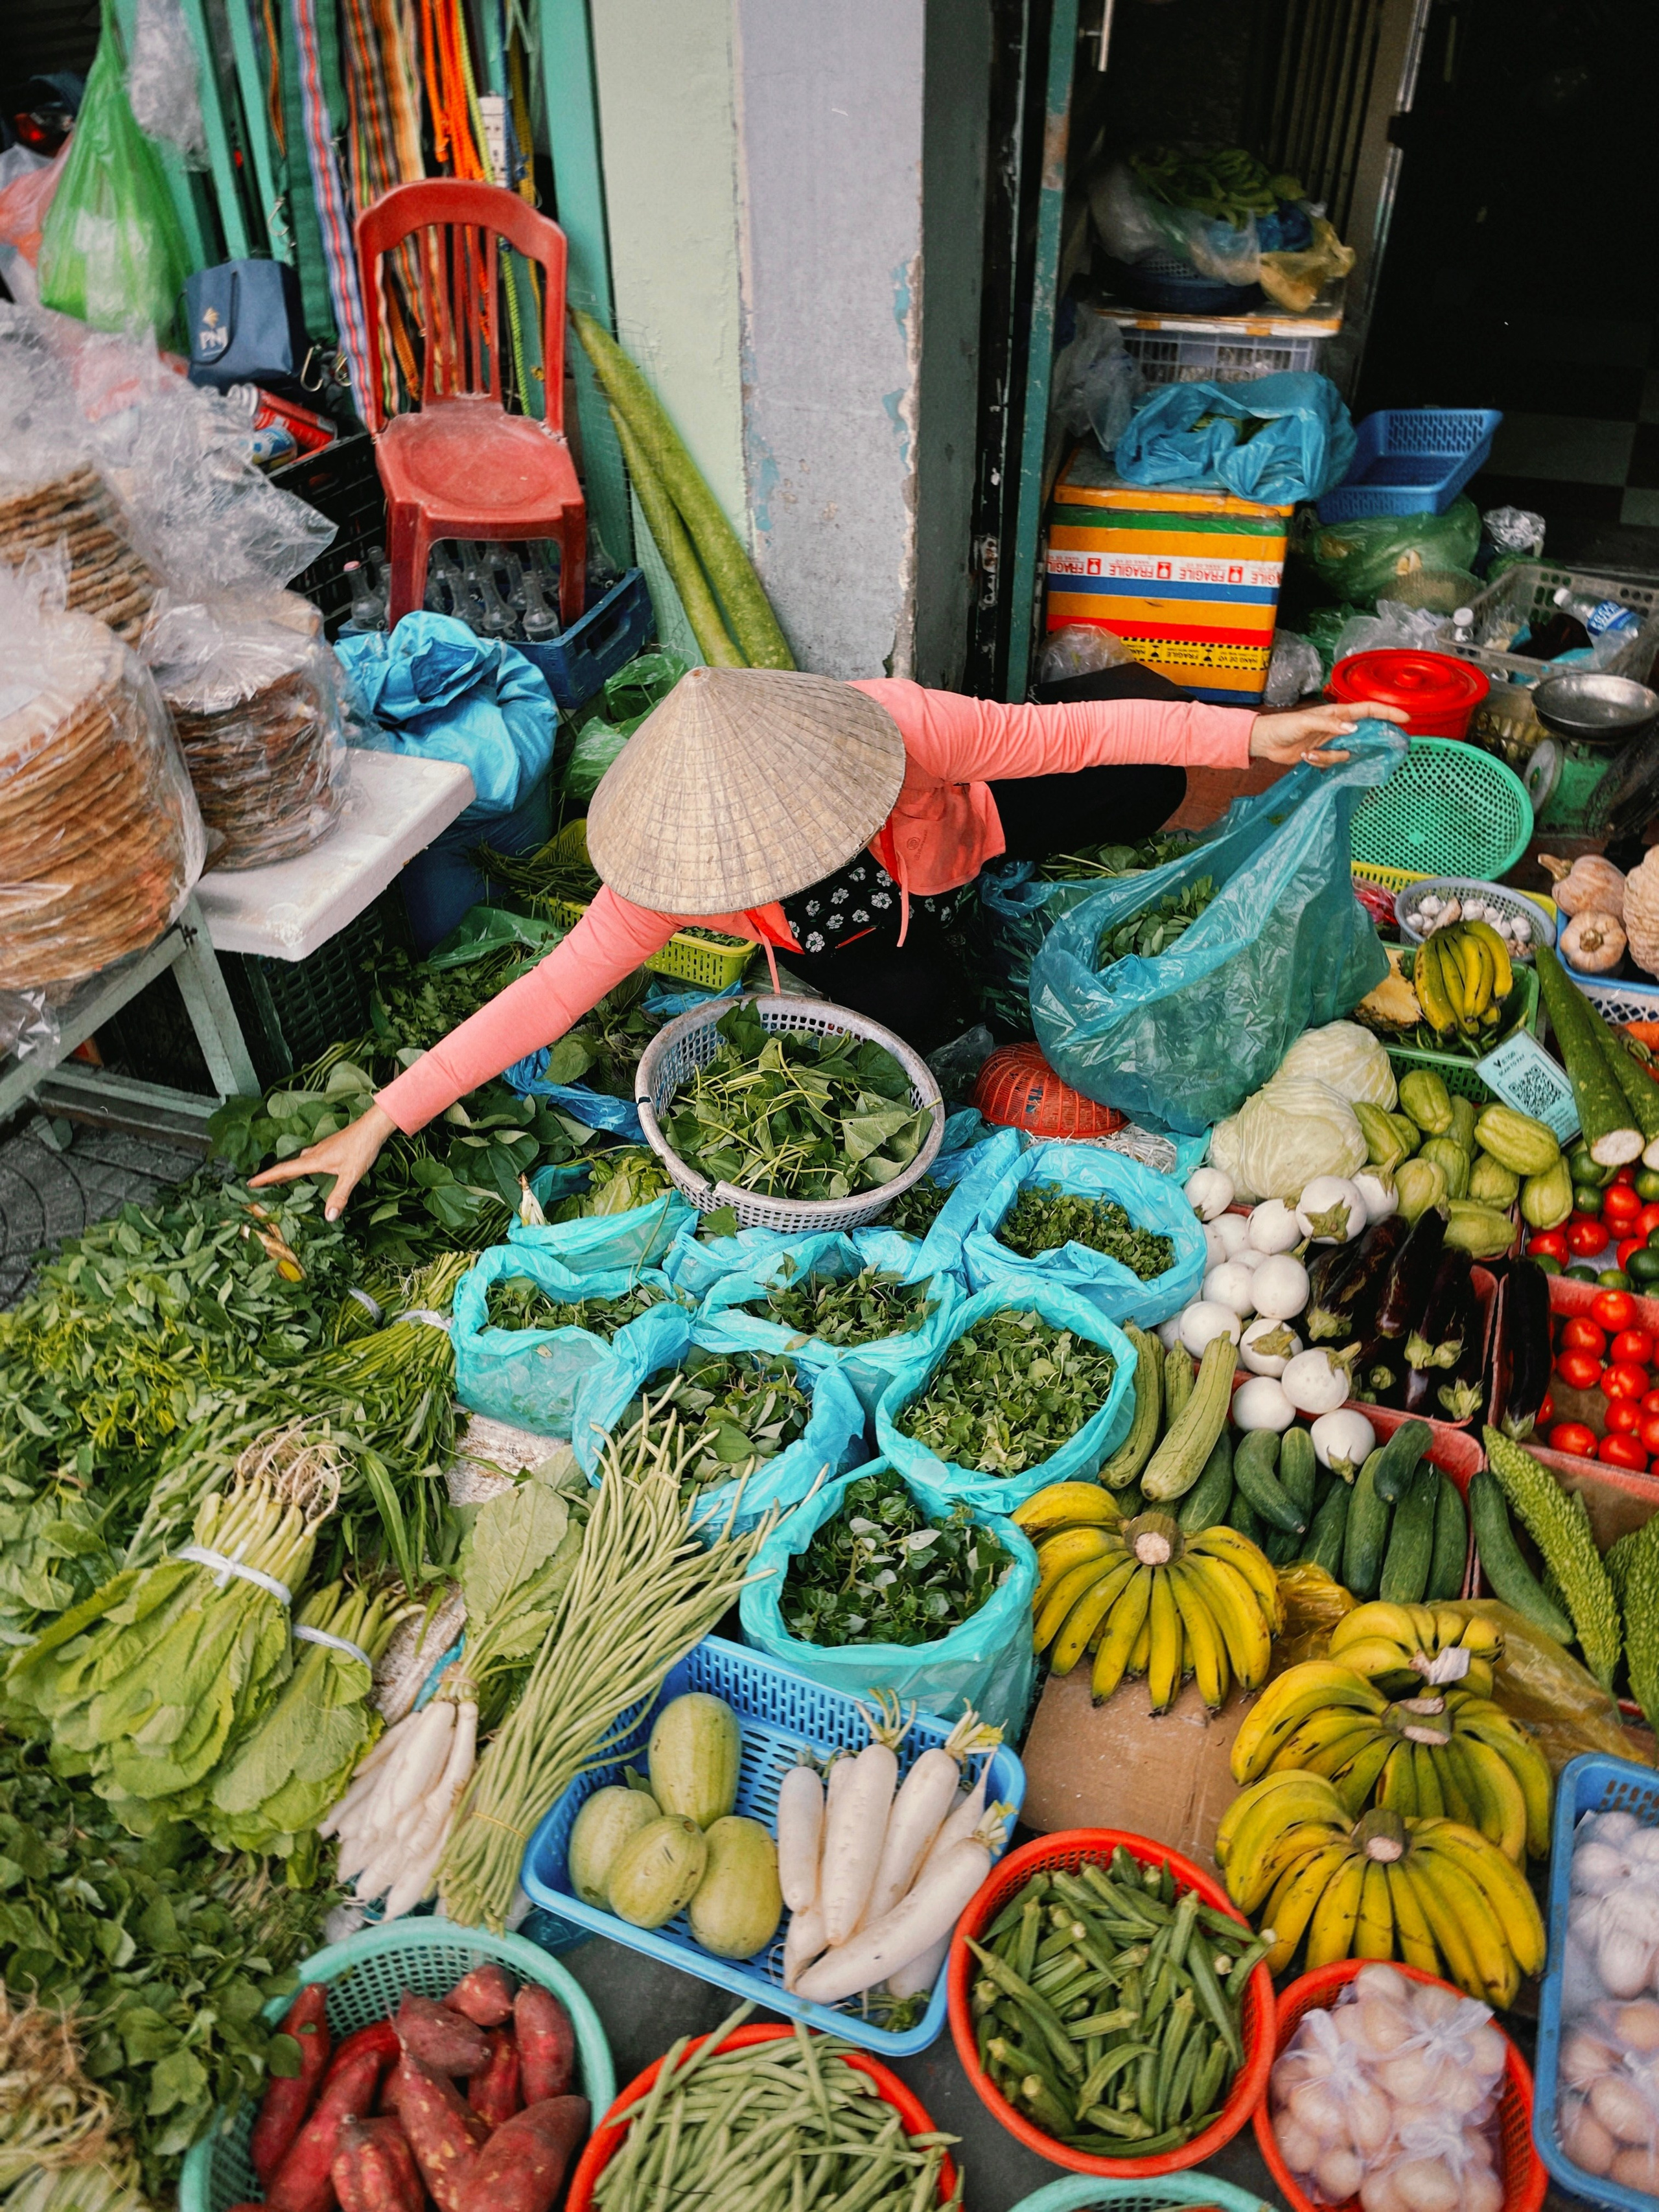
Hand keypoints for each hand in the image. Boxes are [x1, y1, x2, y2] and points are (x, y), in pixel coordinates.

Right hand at [249, 1102, 397, 1220]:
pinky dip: (300, 1166)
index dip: (266, 1177)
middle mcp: (314, 1154)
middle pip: (288, 1166)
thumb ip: (339, 1196)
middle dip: (272, 1177)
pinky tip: (306, 1169)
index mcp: (314, 1160)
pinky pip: (307, 1158)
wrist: (372, 1128)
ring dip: (286, 1171)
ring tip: (278, 1181)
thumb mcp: (351, 1175)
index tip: (250, 1184)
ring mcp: (321, 1149)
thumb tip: (328, 1217)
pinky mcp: (329, 1147)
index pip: (284, 1170)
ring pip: (298, 1161)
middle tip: (258, 1187)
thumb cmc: (362, 1149)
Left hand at [1249, 699, 1410, 767]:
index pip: (1368, 710)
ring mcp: (1332, 741)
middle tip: (1373, 748)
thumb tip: (1353, 729)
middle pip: (1364, 733)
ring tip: (1310, 753)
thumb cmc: (1284, 725)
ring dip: (1330, 757)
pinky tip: (1306, 758)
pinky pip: (1333, 762)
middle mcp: (1338, 726)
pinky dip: (1321, 762)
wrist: (1266, 741)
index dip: (1388, 713)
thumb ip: (1330, 725)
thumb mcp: (1307, 722)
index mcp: (1337, 713)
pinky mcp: (1323, 754)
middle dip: (1366, 742)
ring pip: (1347, 752)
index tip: (1406, 719)